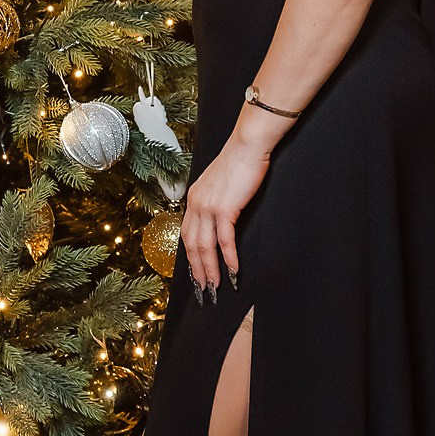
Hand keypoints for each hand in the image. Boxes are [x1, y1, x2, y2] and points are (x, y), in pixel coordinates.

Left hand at [181, 135, 270, 295]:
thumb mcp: (220, 183)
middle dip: (198, 270)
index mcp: (194, 198)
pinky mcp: (224, 208)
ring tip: (216, 286)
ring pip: (205, 246)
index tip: (196, 273)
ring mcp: (208, 206)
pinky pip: (225, 239)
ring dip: (211, 269)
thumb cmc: (239, 162)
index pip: (187, 234)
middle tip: (204, 289)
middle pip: (192, 245)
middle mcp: (196, 203)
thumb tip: (219, 220)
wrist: (247, 146)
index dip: (190, 257)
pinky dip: (229, 257)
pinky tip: (234, 270)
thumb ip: (215, 200)